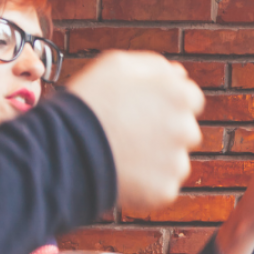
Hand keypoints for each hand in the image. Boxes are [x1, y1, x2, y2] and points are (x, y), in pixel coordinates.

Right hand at [67, 51, 203, 210]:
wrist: (63, 149)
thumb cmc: (87, 101)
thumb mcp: (117, 64)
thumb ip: (155, 66)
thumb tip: (178, 75)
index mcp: (181, 95)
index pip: (190, 99)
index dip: (166, 104)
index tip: (144, 110)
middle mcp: (186, 128)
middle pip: (186, 131)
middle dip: (166, 132)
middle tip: (131, 134)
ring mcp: (177, 161)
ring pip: (176, 160)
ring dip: (158, 159)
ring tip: (123, 155)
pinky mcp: (165, 189)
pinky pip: (162, 186)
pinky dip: (146, 184)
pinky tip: (123, 175)